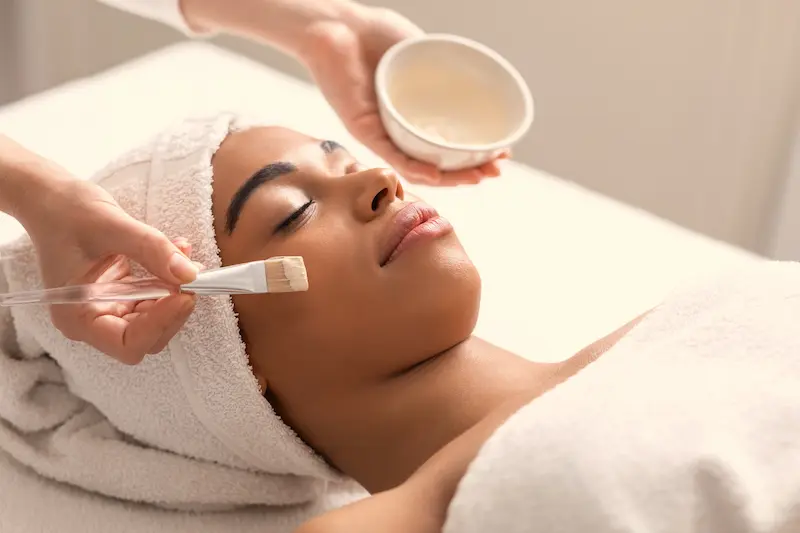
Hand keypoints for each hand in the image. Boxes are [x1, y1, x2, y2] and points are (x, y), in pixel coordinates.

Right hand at [21, 172, 199, 363]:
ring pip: (156, 320)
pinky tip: (178, 253)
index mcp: (78, 317)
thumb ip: (152, 249)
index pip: (128, 343)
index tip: (184, 295)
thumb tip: (189, 274)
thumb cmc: (66, 212)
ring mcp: (109, 308)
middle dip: (173, 310)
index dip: (160, 324)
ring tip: (185, 257)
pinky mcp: (122, 294)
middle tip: (193, 278)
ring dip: (177, 293)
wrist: (51, 199)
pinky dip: (171, 280)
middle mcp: (92, 320)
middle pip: (147, 337)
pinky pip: (155, 298)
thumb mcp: (112, 225)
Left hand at [301, 7, 506, 185]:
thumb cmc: (376, 34)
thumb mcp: (423, 51)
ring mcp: (382, 132)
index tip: (503, 154)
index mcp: (415, 117)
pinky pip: (390, 153)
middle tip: (496, 171)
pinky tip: (434, 173)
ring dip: (449, 177)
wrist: (337, 25)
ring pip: (418, 165)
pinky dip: (413, 166)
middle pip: (438, 163)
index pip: (449, 145)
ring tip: (476, 177)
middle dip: (470, 172)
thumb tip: (486, 78)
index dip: (477, 155)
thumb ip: (448, 67)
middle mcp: (400, 130)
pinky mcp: (363, 129)